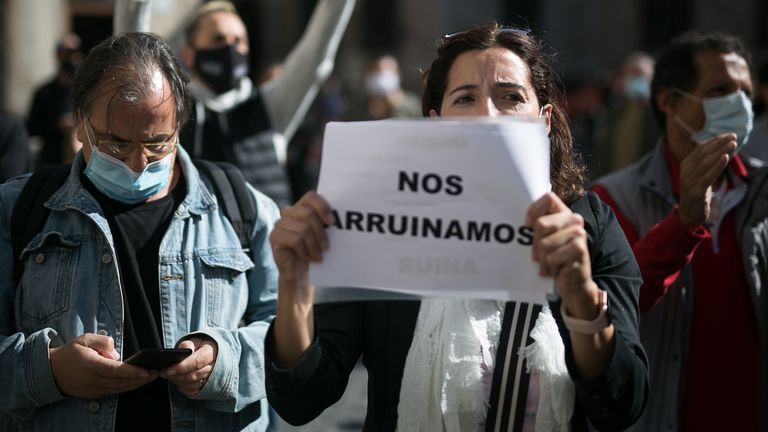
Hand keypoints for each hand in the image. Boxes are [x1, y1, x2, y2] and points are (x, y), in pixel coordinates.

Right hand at [50, 333, 157, 398]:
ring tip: (151, 377)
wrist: (51, 371)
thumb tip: (115, 351)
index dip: (133, 372)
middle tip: (156, 373)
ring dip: (136, 384)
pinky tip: (137, 382)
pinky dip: (126, 388)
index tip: (147, 371)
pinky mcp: (94, 395)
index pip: (116, 371)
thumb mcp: (83, 339)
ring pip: (119, 389)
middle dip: (141, 379)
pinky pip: (113, 392)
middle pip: (121, 382)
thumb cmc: (70, 353)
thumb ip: (101, 341)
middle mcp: (93, 380)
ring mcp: (93, 390)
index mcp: (91, 366)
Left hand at [161, 336, 217, 397]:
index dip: (181, 367)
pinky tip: (178, 380)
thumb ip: (187, 345)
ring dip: (178, 381)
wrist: (210, 354)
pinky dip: (182, 387)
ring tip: (170, 375)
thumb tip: (184, 350)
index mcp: (212, 352)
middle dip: (176, 375)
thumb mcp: (194, 341)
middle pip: (193, 375)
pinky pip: (192, 391)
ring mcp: (211, 379)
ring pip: (192, 385)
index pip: (197, 362)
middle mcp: (214, 367)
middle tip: (164, 372)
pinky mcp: (206, 388)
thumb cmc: (199, 347)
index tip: (168, 370)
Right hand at [269, 191, 333, 293]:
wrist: (300, 274)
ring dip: (314, 245)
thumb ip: (326, 223)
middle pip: (308, 213)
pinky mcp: (274, 236)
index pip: (311, 196)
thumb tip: (339, 218)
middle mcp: (289, 212)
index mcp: (302, 208)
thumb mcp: (322, 235)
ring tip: (318, 256)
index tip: (332, 222)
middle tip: (326, 247)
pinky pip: (294, 240)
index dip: (323, 207)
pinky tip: (308, 257)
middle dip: (320, 232)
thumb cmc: (314, 252)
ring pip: (302, 228)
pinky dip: (304, 250)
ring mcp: (280, 224)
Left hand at [525, 192, 599, 318]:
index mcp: (564, 213)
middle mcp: (574, 219)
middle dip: (535, 244)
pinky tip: (556, 269)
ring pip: (544, 244)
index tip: (527, 226)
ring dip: (542, 259)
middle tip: (538, 255)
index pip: (547, 198)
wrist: (573, 281)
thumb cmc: (555, 258)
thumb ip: (537, 227)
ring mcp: (579, 233)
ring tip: (548, 263)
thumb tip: (519, 224)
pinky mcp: (579, 248)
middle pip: (541, 224)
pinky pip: (552, 256)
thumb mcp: (544, 239)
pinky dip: (550, 266)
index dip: (533, 211)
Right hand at [678, 133, 736, 228]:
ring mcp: (689, 181)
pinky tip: (726, 158)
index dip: (714, 141)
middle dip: (719, 144)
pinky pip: (707, 177)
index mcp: (686, 165)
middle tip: (733, 136)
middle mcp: (686, 171)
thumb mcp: (700, 176)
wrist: (688, 214)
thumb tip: (722, 150)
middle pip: (703, 154)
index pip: (700, 149)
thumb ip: (706, 164)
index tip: (728, 135)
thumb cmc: (698, 193)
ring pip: (706, 163)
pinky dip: (717, 167)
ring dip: (720, 152)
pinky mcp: (695, 191)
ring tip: (733, 144)